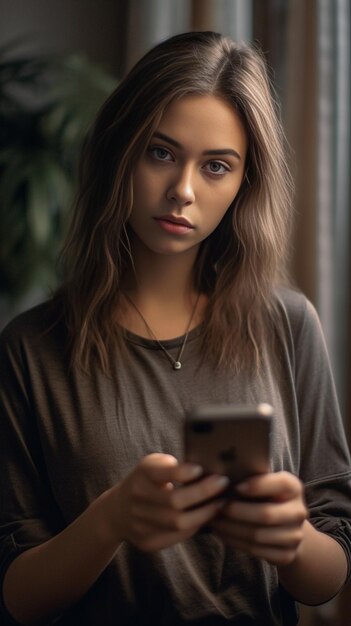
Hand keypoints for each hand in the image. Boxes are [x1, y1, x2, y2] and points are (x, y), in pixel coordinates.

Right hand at [104, 453, 228, 551]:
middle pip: (174, 501)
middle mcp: (138, 498)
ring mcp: (140, 523)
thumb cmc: (146, 482)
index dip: (182, 473)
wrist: (117, 512)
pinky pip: (178, 536)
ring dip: (205, 513)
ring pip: (179, 523)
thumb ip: (173, 466)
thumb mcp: (153, 466)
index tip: (201, 469)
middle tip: (223, 484)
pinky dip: (196, 526)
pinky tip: (208, 517)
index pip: (161, 473)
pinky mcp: (148, 541)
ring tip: (221, 503)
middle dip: (203, 493)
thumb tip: (209, 468)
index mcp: (141, 474)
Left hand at [211, 471, 307, 564]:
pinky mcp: (287, 555)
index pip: (280, 484)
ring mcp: (294, 536)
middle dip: (237, 511)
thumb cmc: (266, 496)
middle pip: (266, 514)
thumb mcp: (264, 482)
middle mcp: (299, 511)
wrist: (285, 526)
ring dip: (231, 529)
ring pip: (258, 535)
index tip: (235, 486)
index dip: (257, 486)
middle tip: (217, 506)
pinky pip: (256, 550)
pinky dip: (235, 542)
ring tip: (214, 521)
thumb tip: (222, 474)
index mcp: (294, 488)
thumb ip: (251, 476)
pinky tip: (222, 533)